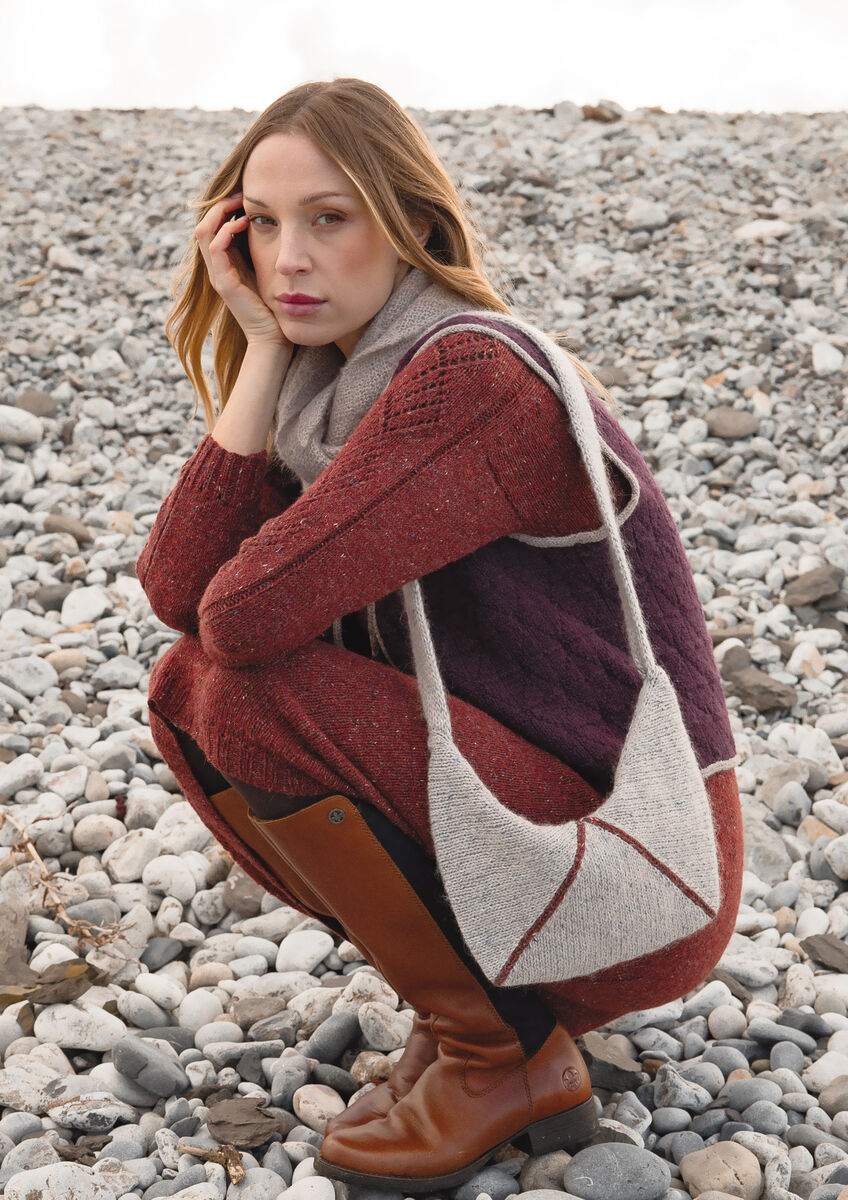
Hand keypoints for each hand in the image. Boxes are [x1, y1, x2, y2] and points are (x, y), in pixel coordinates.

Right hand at [194, 191, 292, 350]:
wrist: (273, 338)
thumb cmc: (274, 307)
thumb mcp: (268, 271)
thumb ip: (265, 251)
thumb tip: (277, 225)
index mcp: (225, 263)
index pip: (213, 226)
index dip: (224, 207)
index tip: (244, 194)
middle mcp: (217, 267)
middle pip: (204, 224)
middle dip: (220, 204)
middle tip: (239, 191)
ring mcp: (217, 275)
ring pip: (204, 231)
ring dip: (221, 212)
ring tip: (240, 202)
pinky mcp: (223, 283)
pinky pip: (216, 248)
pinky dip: (226, 231)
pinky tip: (244, 223)